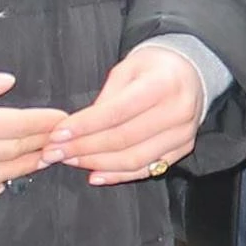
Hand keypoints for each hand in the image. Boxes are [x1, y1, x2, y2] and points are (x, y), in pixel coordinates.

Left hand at [43, 45, 205, 185]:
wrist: (190, 73)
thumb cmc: (153, 68)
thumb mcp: (127, 69)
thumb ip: (105, 98)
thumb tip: (77, 129)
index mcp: (164, 84)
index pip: (117, 112)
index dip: (85, 126)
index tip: (57, 134)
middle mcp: (178, 110)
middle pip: (123, 139)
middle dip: (83, 147)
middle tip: (55, 151)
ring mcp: (183, 133)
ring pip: (134, 159)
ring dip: (96, 164)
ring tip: (70, 160)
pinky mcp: (183, 148)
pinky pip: (147, 170)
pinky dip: (118, 176)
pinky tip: (95, 175)